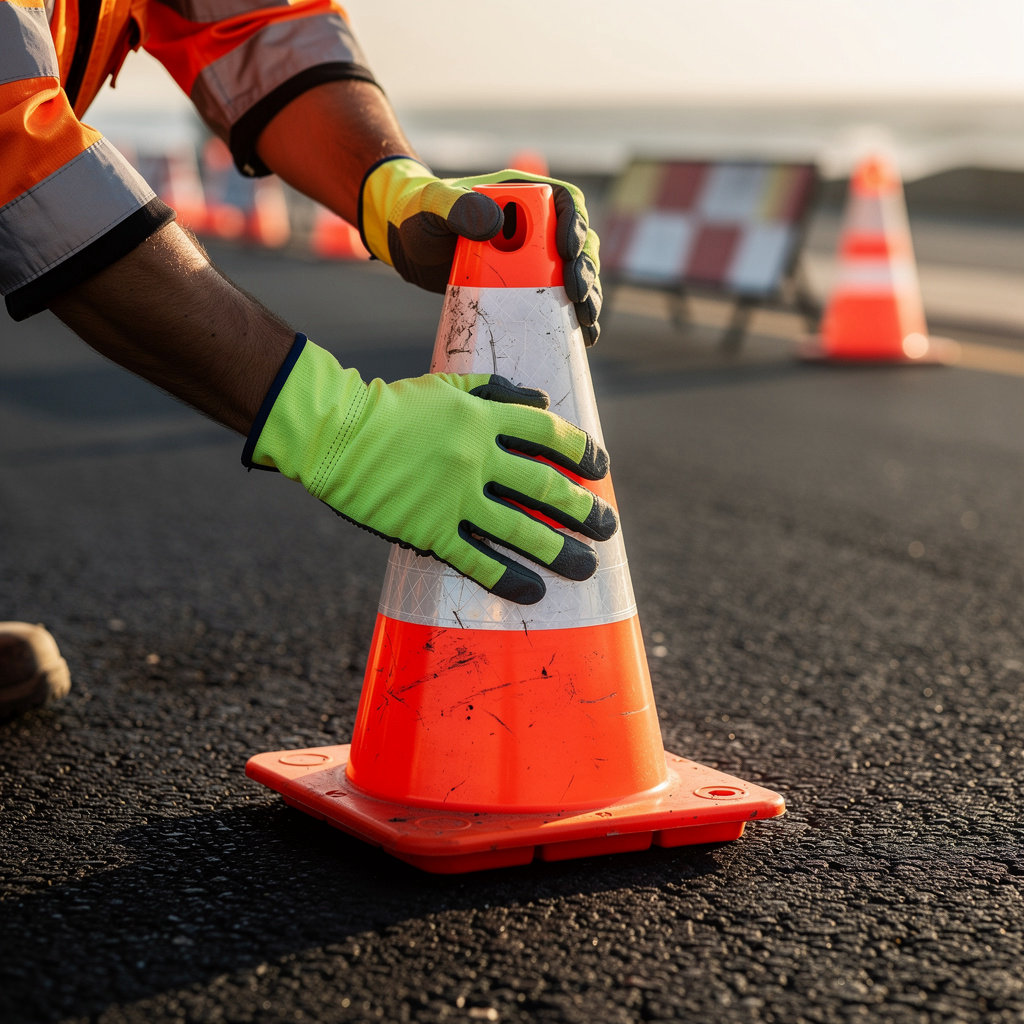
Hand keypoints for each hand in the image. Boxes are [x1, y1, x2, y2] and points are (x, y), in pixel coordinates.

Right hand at [243, 336, 617, 603]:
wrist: (334, 435)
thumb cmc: (392, 407)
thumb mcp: (448, 384)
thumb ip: (498, 391)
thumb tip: (544, 401)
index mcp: (482, 417)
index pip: (546, 432)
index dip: (580, 451)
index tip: (601, 469)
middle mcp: (476, 457)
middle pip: (543, 486)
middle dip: (582, 509)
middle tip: (608, 527)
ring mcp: (453, 496)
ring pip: (519, 528)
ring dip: (559, 550)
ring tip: (587, 568)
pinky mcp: (429, 530)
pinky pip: (476, 559)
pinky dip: (507, 577)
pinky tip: (533, 591)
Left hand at [359, 156, 601, 344]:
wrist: (408, 247)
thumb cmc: (418, 216)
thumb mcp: (434, 206)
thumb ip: (458, 207)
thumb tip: (497, 223)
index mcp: (522, 196)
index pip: (565, 203)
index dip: (576, 224)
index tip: (568, 252)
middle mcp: (536, 225)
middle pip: (579, 243)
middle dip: (586, 270)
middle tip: (578, 295)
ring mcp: (533, 257)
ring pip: (576, 273)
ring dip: (588, 296)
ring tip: (587, 320)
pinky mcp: (526, 286)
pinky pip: (559, 300)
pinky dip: (573, 317)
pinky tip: (584, 336)